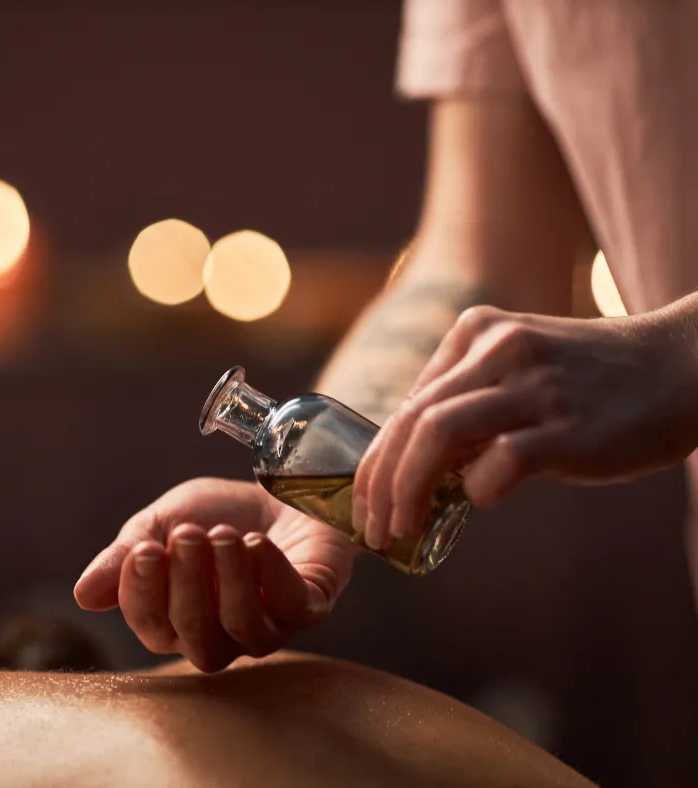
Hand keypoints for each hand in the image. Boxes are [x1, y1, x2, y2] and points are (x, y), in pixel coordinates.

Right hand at [74, 477, 357, 671]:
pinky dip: (271, 575)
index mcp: (178, 619)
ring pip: (245, 631)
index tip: (144, 549)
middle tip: (187, 534)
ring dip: (230, 581)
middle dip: (188, 587)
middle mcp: (223, 634)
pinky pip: (293, 608)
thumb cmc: (218, 514)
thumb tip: (83, 594)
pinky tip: (257, 542)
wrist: (280, 489)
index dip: (143, 595)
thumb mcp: (163, 522)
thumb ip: (125, 555)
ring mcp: (270, 625)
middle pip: (198, 642)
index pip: (152, 628)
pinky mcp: (310, 606)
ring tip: (225, 535)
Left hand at [353, 304, 697, 548]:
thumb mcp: (520, 370)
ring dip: (407, 488)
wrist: (685, 365)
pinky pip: (501, 461)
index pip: (406, 405)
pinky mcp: (570, 427)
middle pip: (411, 419)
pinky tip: (483, 499)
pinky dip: (478, 488)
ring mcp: (535, 386)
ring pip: (438, 432)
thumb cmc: (592, 381)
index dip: (375, 461)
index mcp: (477, 332)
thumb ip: (469, 404)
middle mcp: (499, 349)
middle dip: (379, 482)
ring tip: (400, 527)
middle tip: (372, 528)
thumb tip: (416, 467)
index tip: (366, 502)